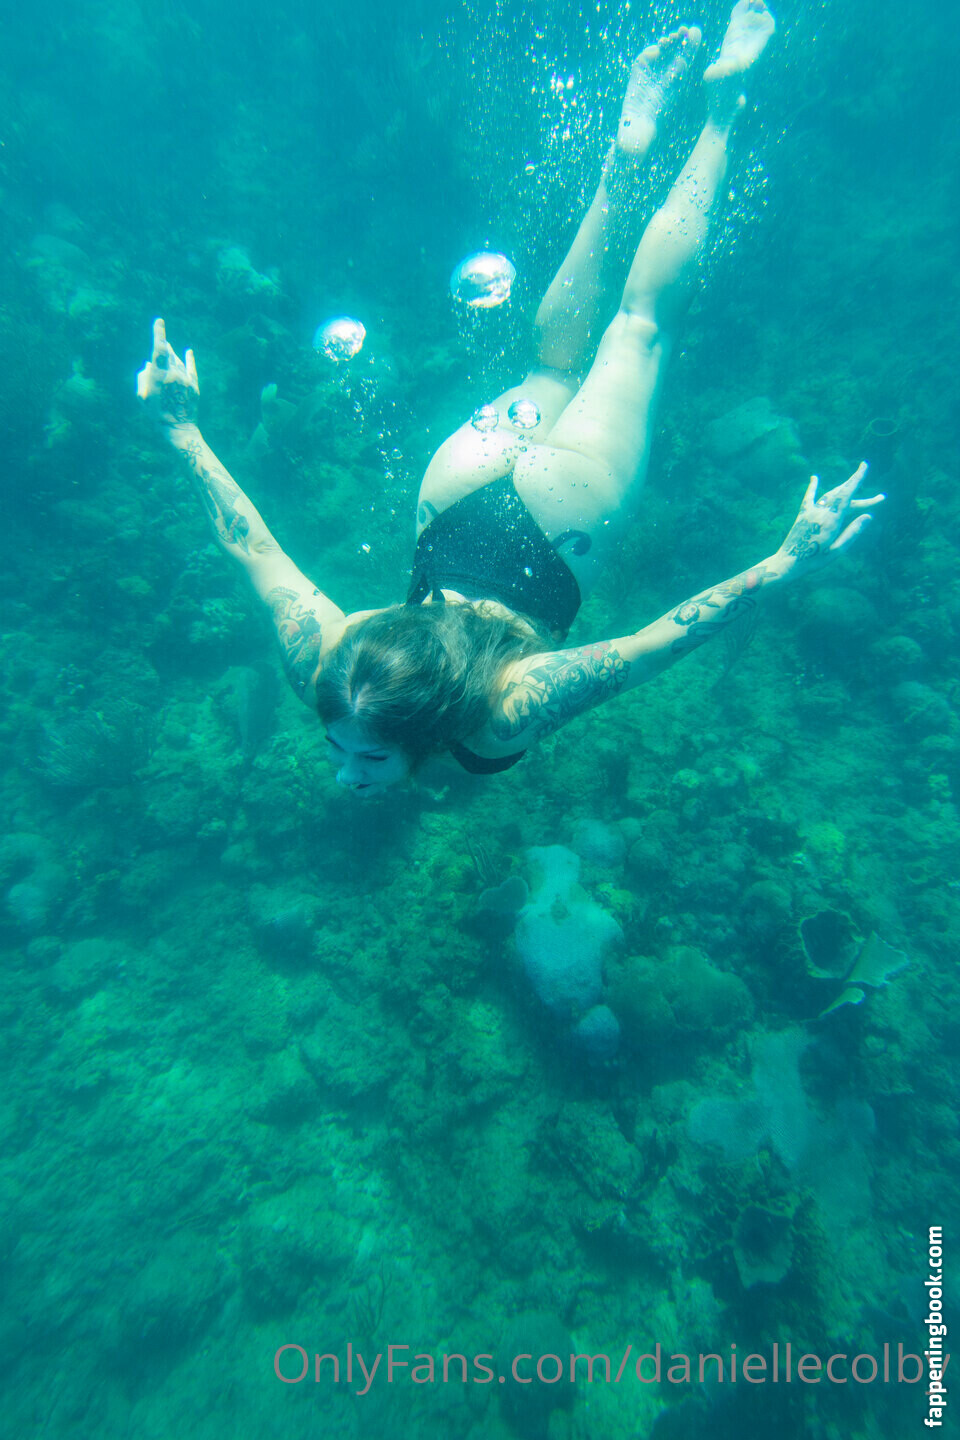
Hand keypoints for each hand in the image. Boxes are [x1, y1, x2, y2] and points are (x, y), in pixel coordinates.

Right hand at [136, 317, 198, 429]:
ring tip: (169, 348)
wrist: (178, 427)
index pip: (160, 348)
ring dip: (173, 355)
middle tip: (163, 340)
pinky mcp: (194, 385)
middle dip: (165, 347)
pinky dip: (189, 359)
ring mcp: (185, 379)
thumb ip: (142, 377)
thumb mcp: (142, 396)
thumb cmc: (155, 413)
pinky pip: (191, 368)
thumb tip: (148, 363)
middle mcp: (174, 373)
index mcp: (159, 375)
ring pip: (178, 361)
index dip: (159, 333)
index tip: (159, 321)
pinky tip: (189, 351)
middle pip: (169, 354)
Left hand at [775, 463, 884, 577]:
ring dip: (843, 489)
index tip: (864, 466)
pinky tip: (814, 477)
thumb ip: (853, 532)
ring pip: (830, 495)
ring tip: (855, 486)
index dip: (857, 479)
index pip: (847, 493)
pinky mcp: (802, 515)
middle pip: (842, 494)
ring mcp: (811, 512)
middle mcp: (821, 511)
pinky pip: (809, 497)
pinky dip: (812, 487)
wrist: (788, 562)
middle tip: (877, 496)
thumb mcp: (838, 550)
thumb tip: (869, 516)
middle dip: (857, 488)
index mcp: (832, 520)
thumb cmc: (814, 560)